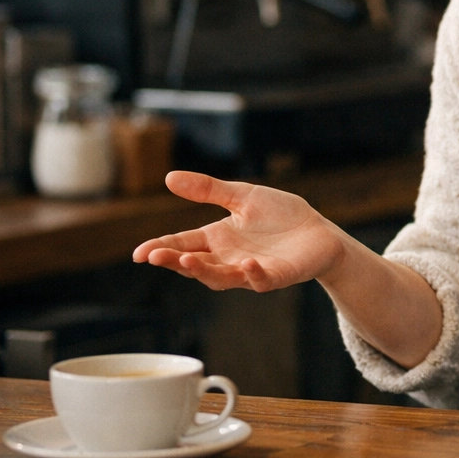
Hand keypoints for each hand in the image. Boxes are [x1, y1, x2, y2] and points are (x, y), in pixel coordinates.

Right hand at [132, 172, 345, 291]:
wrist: (318, 232)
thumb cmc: (280, 216)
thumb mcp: (242, 196)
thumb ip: (208, 189)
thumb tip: (169, 177)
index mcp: (217, 239)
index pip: (182, 243)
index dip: (160, 248)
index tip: (139, 254)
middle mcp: (229, 258)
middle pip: (195, 264)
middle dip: (174, 260)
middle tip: (155, 256)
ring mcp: (251, 270)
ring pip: (221, 277)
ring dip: (203, 270)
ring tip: (187, 259)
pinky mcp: (276, 276)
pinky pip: (261, 280)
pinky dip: (253, 275)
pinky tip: (247, 265)